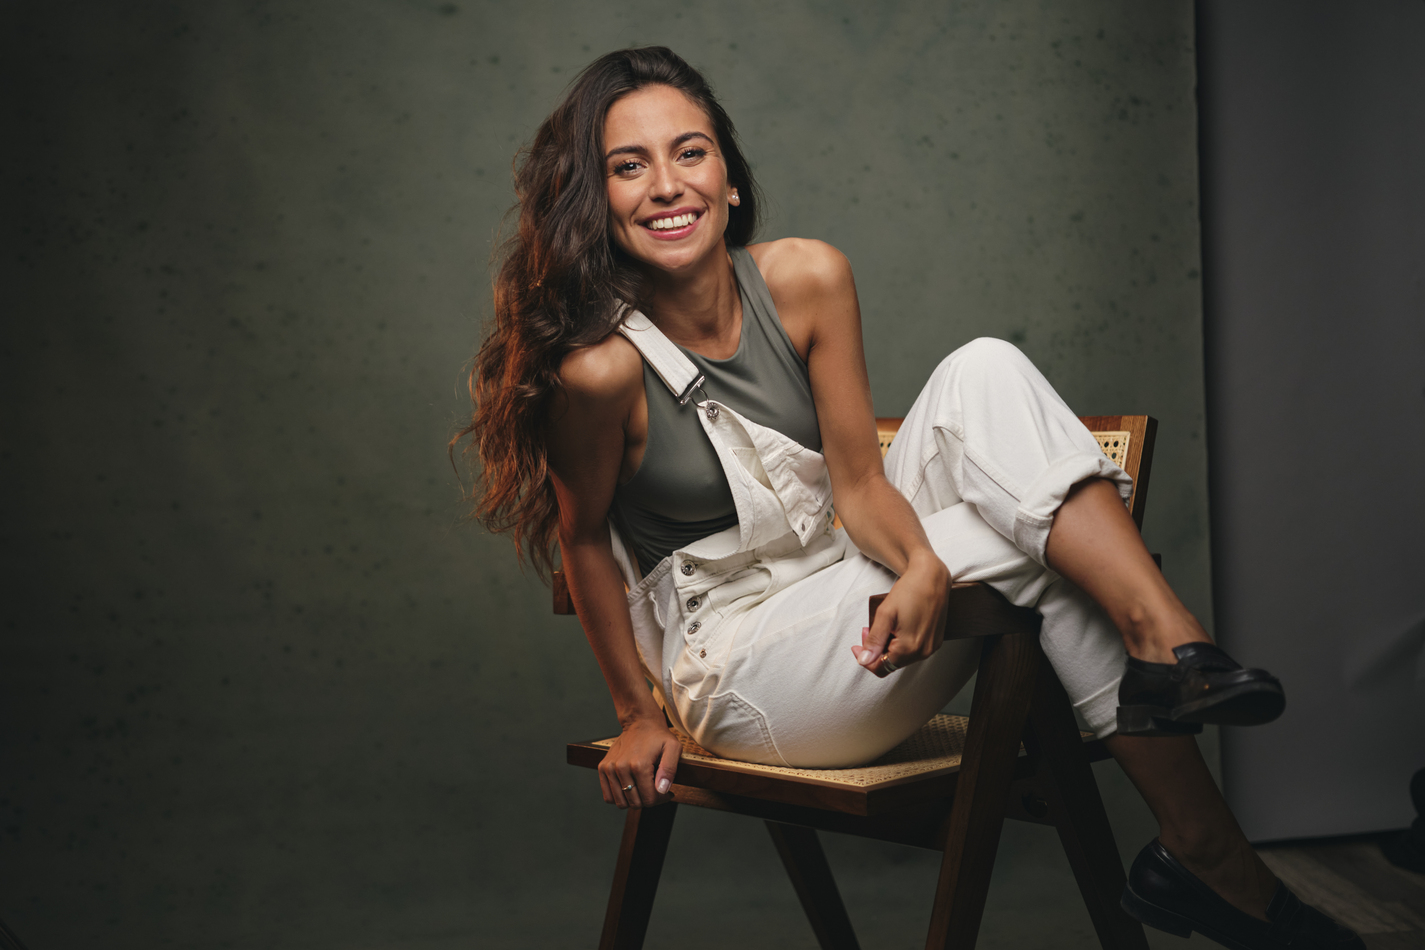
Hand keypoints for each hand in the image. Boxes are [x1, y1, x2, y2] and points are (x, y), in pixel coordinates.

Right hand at [598, 717, 681, 808]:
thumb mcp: (673, 748)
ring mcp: (609, 768)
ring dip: (634, 800)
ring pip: (621, 803)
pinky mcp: (603, 768)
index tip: (666, 792)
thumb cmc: (658, 736)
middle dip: (649, 800)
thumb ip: (670, 770)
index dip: (661, 800)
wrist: (639, 721)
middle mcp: (621, 768)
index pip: (648, 800)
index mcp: (639, 765)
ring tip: (643, 789)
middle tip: (656, 789)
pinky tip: (630, 788)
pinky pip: (608, 797)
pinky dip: (619, 797)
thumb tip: (662, 790)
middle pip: (635, 803)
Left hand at [852, 552, 949, 676]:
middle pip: (891, 663)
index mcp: (909, 648)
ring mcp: (931, 647)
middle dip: (876, 649)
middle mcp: (923, 652)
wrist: (932, 577)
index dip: (865, 658)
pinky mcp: (936, 641)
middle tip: (868, 629)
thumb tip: (864, 661)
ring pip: (902, 657)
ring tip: (883, 626)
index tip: (856, 645)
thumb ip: (874, 640)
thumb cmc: (909, 591)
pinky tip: (897, 628)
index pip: (881, 668)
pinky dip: (901, 643)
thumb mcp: (885, 614)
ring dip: (888, 646)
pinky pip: (913, 650)